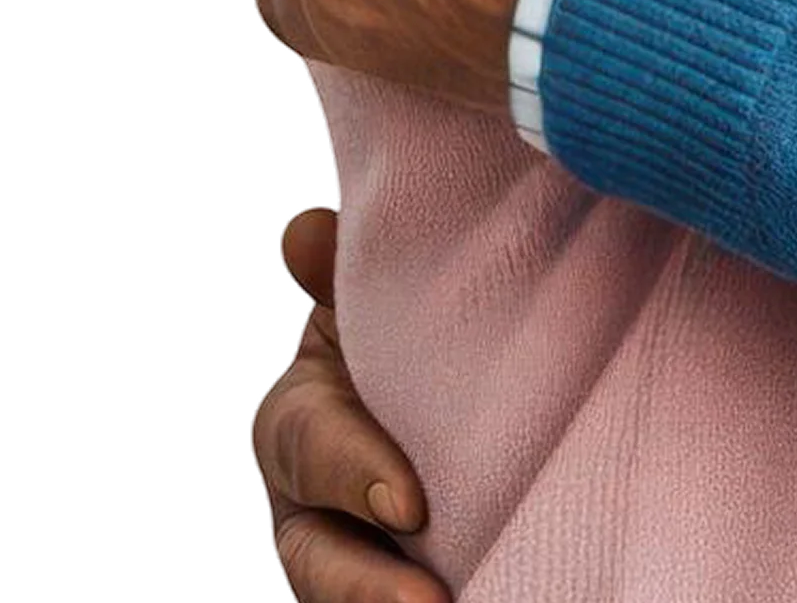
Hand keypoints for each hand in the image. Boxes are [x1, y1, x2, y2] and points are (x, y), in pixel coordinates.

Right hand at [252, 205, 445, 602]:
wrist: (467, 383)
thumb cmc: (412, 337)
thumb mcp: (373, 303)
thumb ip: (342, 275)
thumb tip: (304, 232)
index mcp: (301, 423)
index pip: (307, 450)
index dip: (351, 475)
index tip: (410, 505)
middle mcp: (314, 506)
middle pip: (314, 560)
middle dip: (362, 586)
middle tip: (428, 602)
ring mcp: (356, 556)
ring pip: (348, 594)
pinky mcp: (405, 580)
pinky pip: (404, 600)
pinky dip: (454, 598)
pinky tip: (495, 598)